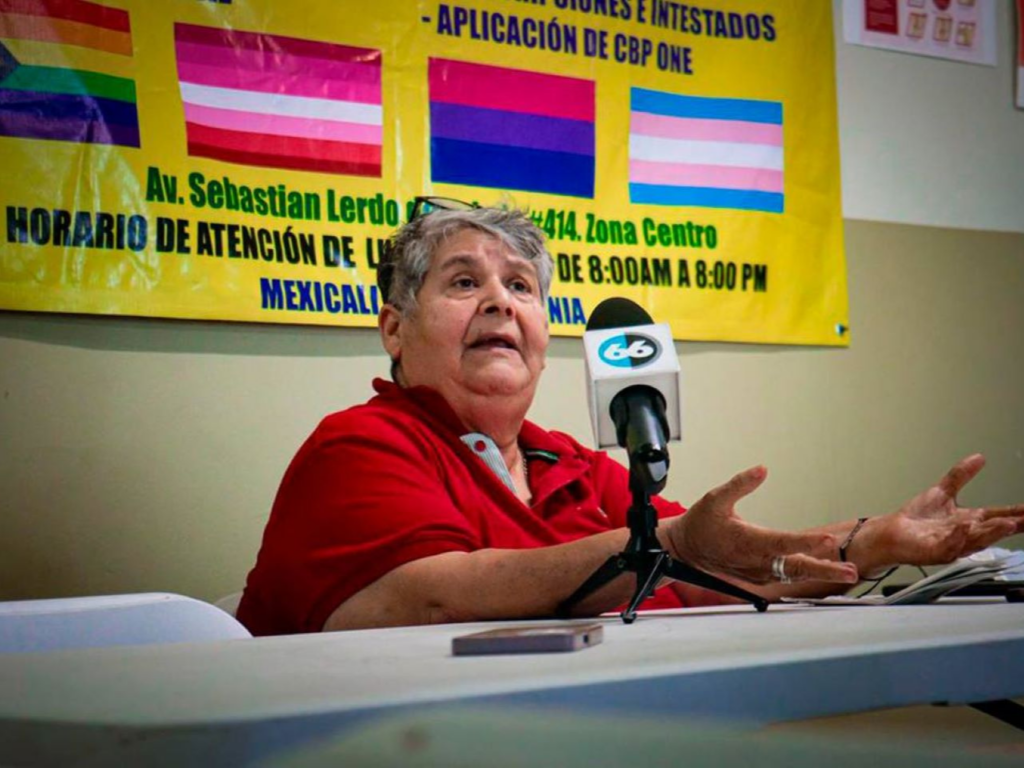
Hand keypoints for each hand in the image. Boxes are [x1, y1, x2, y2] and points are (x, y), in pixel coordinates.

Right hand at [667, 466, 858, 584]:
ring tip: (847, 572)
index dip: (806, 542)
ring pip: (794, 574)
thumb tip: (762, 469)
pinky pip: (786, 576)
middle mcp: (756, 561)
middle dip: (825, 570)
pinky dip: (805, 574)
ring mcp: (758, 572)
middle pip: (796, 568)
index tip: (827, 540)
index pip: (783, 543)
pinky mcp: (759, 576)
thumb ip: (739, 483)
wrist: (684, 550)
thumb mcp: (715, 498)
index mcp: (747, 541)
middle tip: (851, 572)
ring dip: (821, 573)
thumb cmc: (700, 524)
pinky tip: (823, 569)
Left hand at [864, 454, 1023, 569]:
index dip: (1017, 514)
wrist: (889, 533)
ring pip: (975, 540)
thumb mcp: (942, 492)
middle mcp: (964, 535)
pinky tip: (965, 527)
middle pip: (993, 531)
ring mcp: (951, 545)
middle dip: (1011, 526)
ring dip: (991, 532)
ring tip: (1008, 523)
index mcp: (968, 521)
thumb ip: (960, 476)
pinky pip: (948, 545)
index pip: (998, 516)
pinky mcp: (933, 551)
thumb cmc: (916, 519)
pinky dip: (958, 536)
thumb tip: (979, 457)